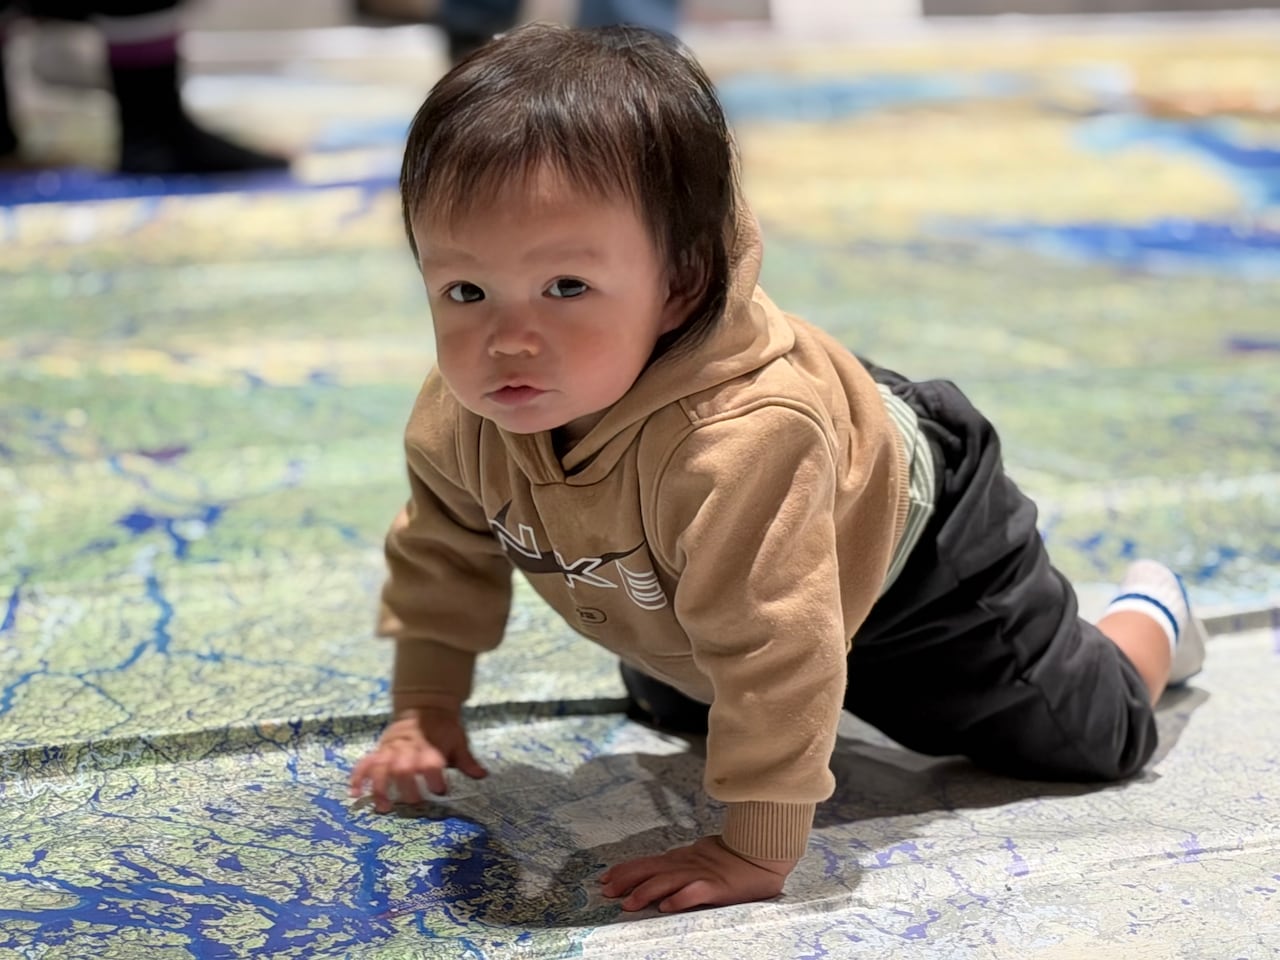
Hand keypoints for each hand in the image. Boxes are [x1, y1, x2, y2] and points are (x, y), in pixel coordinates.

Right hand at [347, 708, 486, 811]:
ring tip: (383, 807)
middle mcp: (407, 748)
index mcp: (429, 745)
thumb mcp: (458, 740)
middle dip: (406, 786)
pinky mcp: (379, 750)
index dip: (434, 777)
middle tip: (414, 802)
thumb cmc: (443, 729)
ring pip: (380, 767)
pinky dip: (358, 777)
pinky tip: (355, 793)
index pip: (431, 761)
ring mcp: (390, 749)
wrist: (425, 706)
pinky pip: (364, 763)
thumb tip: (482, 775)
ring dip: (380, 787)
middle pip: (403, 767)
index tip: (440, 789)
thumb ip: (466, 760)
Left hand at [599, 836, 794, 912]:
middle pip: (650, 870)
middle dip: (626, 880)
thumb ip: (677, 865)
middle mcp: (686, 864)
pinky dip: (680, 899)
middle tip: (606, 892)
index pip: (646, 862)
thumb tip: (654, 874)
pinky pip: (695, 892)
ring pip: (668, 881)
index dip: (624, 870)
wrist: (760, 852)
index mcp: (681, 859)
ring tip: (628, 904)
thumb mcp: (698, 858)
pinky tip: (667, 906)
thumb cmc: (729, 858)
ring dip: (646, 891)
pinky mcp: (717, 886)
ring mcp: (701, 874)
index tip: (604, 879)